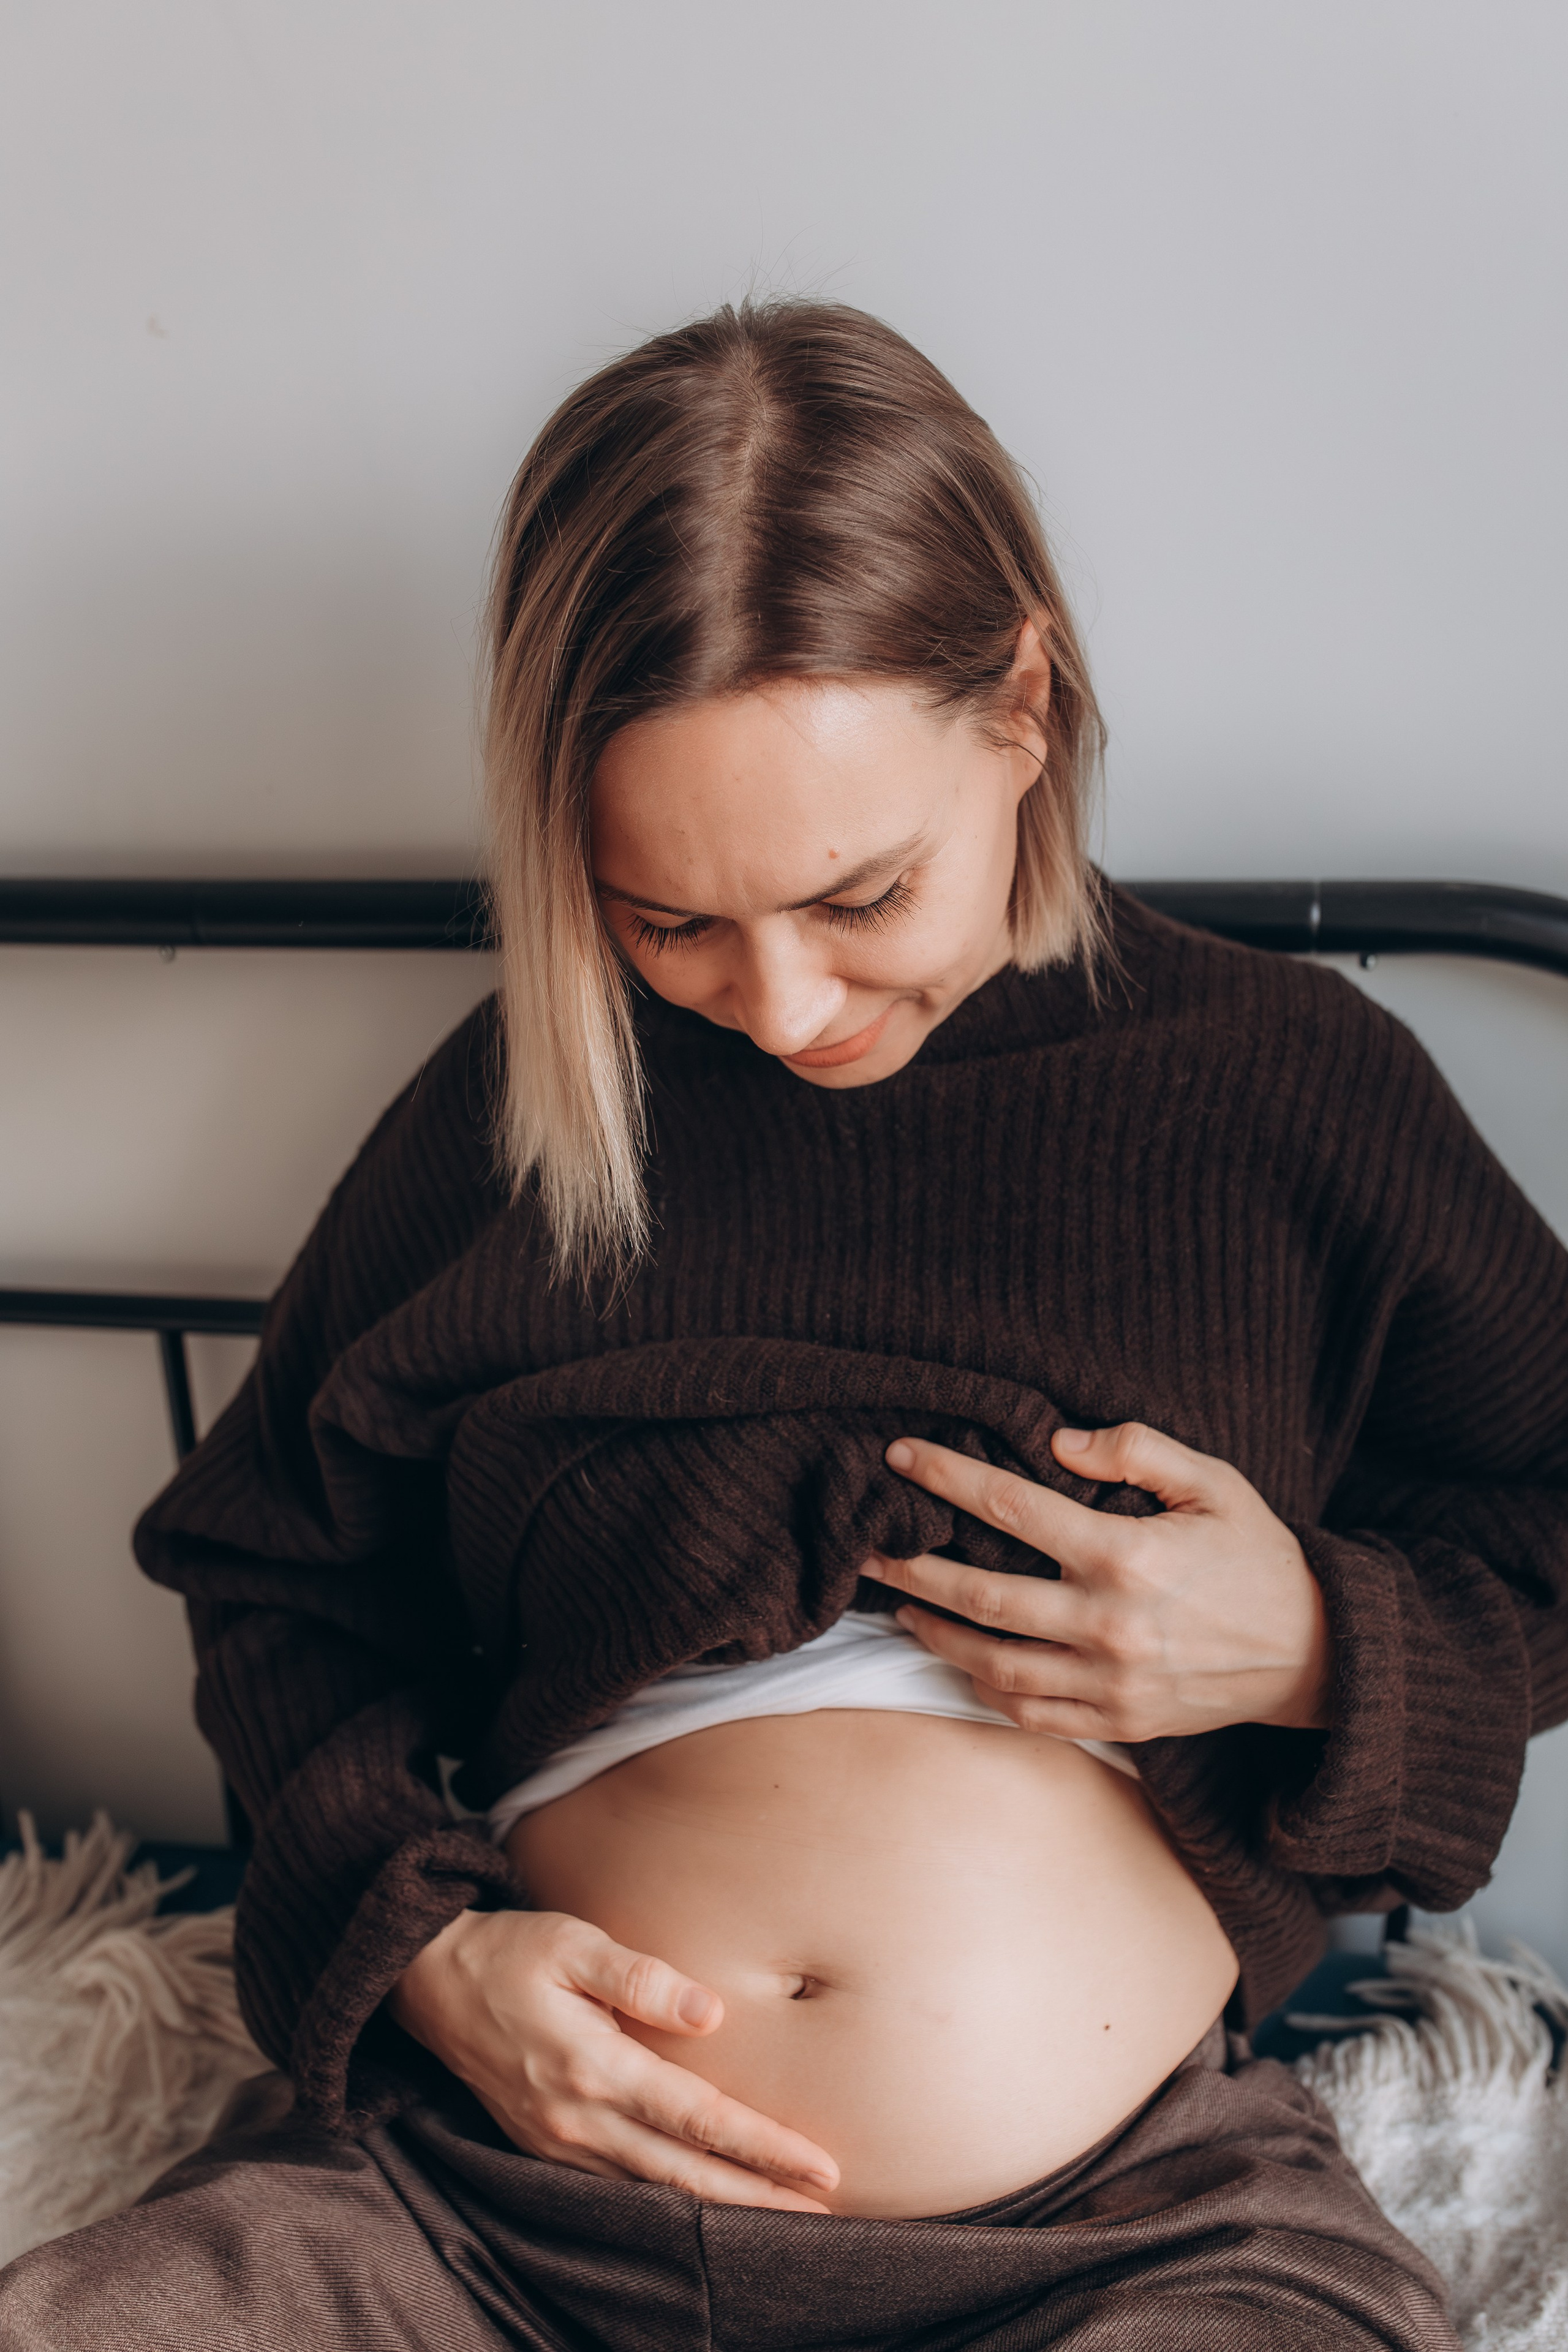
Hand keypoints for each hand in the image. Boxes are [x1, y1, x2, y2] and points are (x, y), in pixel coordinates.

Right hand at [388, 1908, 838, 2209]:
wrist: (427, 1982)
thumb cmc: (509, 1951)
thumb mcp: (573, 1943)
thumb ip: (642, 1980)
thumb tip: (712, 2013)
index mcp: (594, 2067)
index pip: (700, 2119)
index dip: (765, 2147)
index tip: (821, 2168)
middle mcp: (578, 2120)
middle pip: (685, 2175)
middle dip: (759, 2197)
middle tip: (824, 2210)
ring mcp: (558, 2142)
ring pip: (653, 2192)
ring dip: (719, 2207)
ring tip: (780, 2213)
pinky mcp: (545, 2146)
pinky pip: (618, 2188)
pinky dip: (668, 2202)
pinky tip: (702, 2201)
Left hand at [872, 1422, 1331, 1739]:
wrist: (1316, 1656)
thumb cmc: (1258, 1558)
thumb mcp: (1215, 1484)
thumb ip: (1137, 1451)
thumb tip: (1057, 1442)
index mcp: (1129, 1555)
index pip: (1012, 1509)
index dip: (948, 1477)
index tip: (900, 1455)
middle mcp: (1110, 1624)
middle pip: (981, 1595)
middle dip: (912, 1569)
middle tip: (864, 1549)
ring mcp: (1110, 1683)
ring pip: (993, 1662)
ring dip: (935, 1634)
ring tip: (898, 1607)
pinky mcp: (1117, 1722)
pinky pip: (1029, 1712)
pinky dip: (984, 1687)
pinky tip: (960, 1660)